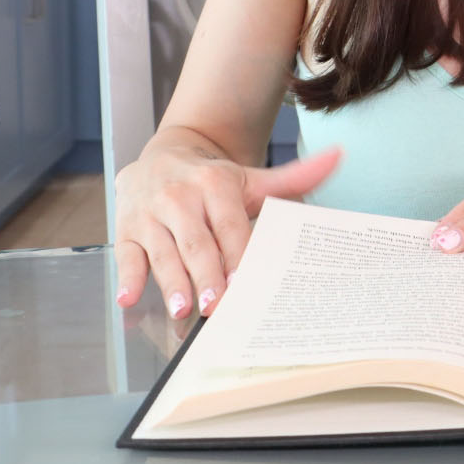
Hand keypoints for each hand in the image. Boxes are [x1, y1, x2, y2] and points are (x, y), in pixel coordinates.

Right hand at [113, 139, 341, 318]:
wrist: (164, 154)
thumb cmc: (213, 179)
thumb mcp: (251, 178)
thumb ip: (293, 178)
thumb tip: (338, 157)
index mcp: (214, 185)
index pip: (229, 225)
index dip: (237, 255)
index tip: (244, 283)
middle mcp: (180, 197)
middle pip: (196, 243)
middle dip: (206, 276)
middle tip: (215, 308)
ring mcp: (150, 215)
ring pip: (163, 252)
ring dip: (171, 283)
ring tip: (181, 310)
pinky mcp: (125, 230)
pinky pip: (126, 255)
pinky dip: (127, 278)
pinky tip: (130, 299)